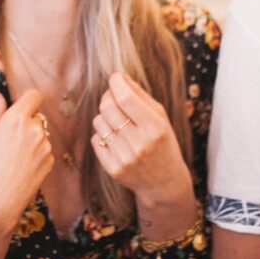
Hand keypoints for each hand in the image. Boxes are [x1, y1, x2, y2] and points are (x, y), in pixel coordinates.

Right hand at [0, 90, 53, 234]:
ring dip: (30, 139)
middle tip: (7, 140)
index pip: (34, 95)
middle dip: (25, 122)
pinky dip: (35, 154)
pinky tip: (20, 168)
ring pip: (40, 134)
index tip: (17, 108)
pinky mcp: (50, 162)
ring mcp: (45, 146)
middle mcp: (35, 129)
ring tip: (12, 158)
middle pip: (36, 116)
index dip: (26, 99)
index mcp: (16, 119)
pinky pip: (43, 150)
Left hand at [90, 72, 192, 208]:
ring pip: (99, 121)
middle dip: (108, 96)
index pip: (126, 98)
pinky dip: (102, 133)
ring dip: (105, 115)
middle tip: (114, 96)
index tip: (115, 77)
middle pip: (108, 107)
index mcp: (155, 128)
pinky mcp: (112, 169)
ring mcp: (124, 158)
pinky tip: (115, 137)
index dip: (116, 83)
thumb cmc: (163, 143)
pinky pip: (95, 139)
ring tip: (117, 120)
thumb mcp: (160, 117)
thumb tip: (119, 75)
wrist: (164, 183)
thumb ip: (140, 95)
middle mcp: (139, 144)